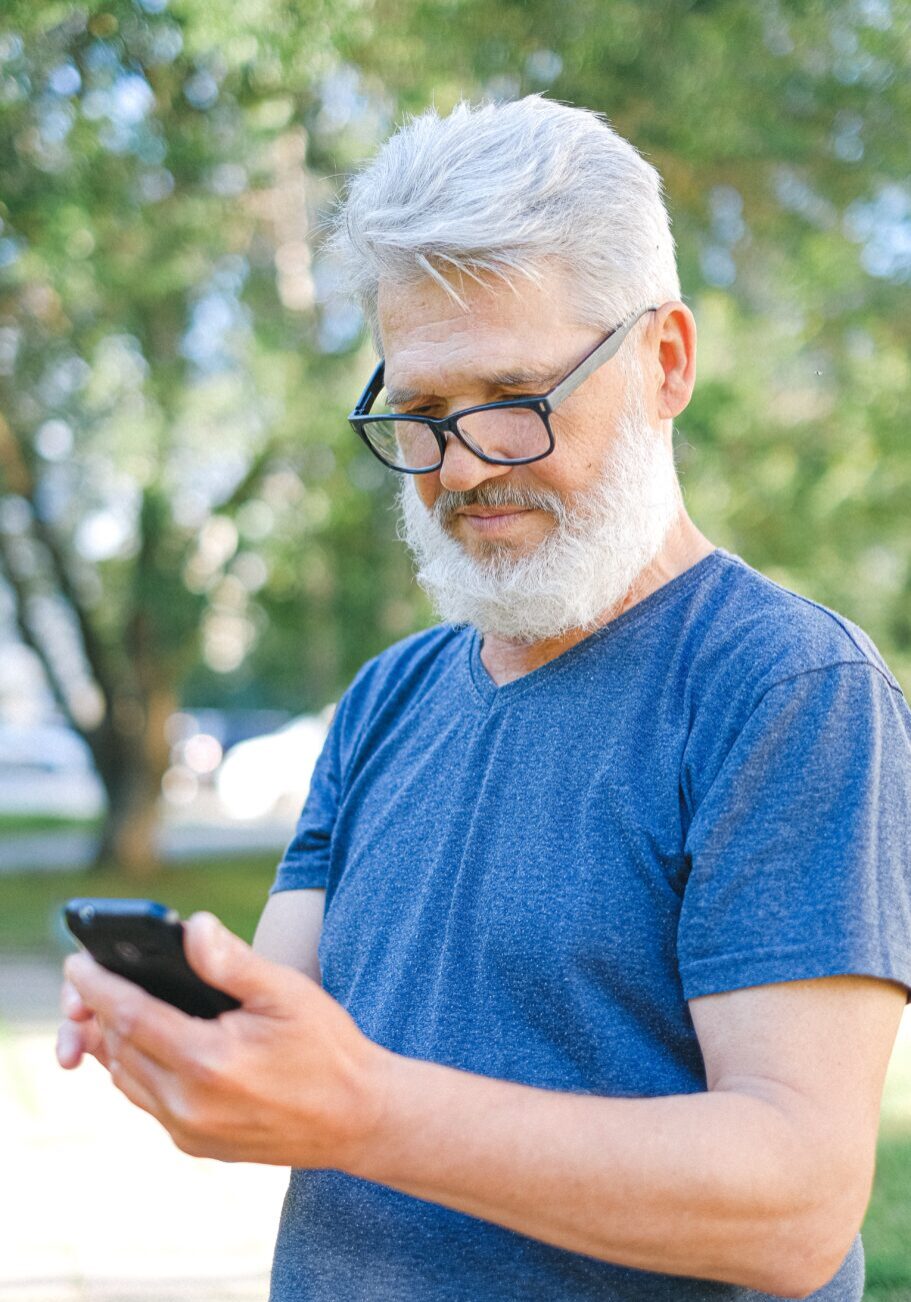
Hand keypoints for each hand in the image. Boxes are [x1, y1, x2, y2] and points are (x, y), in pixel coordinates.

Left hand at [59, 912, 389, 1168]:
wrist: (358, 1118)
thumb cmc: (327, 1048)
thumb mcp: (287, 992)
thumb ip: (234, 961)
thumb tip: (192, 928)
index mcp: (208, 1061)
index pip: (130, 1016)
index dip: (97, 986)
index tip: (76, 961)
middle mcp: (189, 1104)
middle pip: (120, 1047)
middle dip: (100, 1010)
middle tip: (92, 977)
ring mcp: (190, 1131)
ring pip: (128, 1079)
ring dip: (116, 1041)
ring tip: (111, 1006)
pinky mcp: (197, 1146)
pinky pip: (149, 1102)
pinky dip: (138, 1069)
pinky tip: (148, 1044)